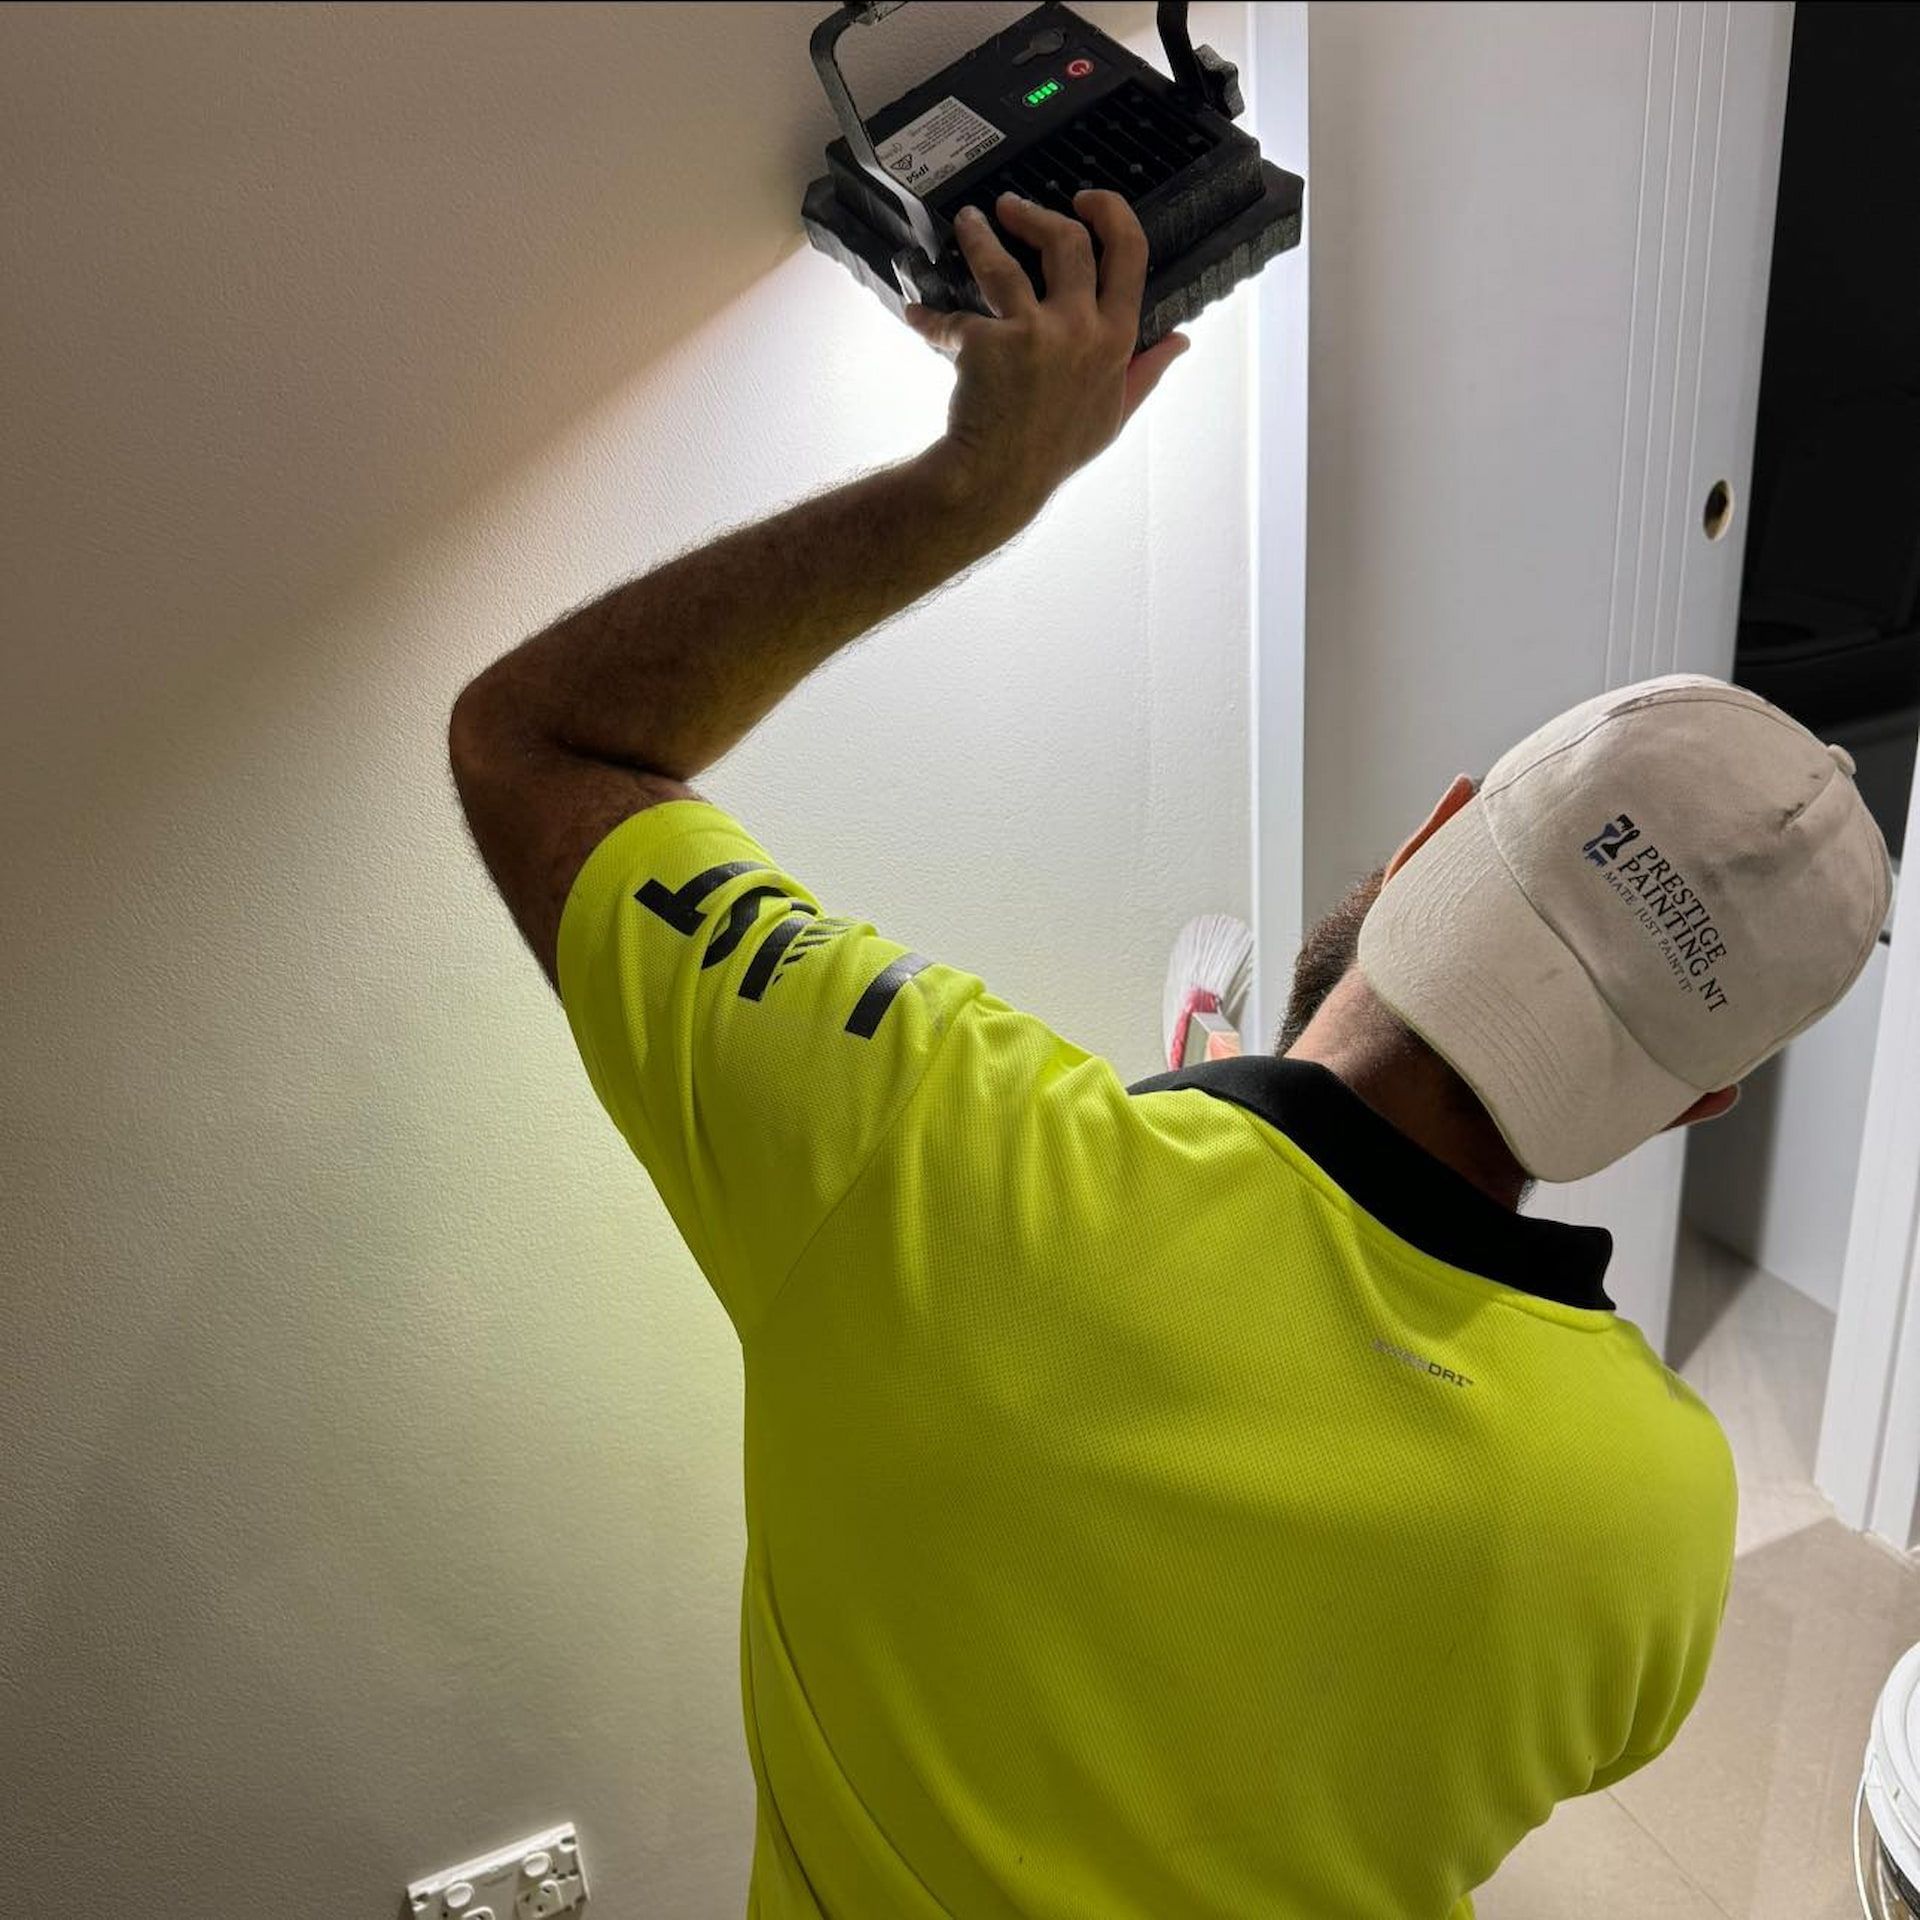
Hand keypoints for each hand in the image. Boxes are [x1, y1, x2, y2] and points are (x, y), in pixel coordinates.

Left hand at [904, 189, 1189, 525]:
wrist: (1000, 481)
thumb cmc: (1057, 451)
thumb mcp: (1116, 414)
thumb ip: (1147, 372)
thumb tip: (1181, 340)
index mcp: (1116, 339)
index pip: (1130, 255)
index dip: (1111, 214)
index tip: (1086, 199)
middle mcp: (1079, 328)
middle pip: (1067, 242)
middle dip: (1037, 216)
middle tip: (1011, 208)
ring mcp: (1033, 333)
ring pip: (1001, 262)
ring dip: (979, 236)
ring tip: (967, 224)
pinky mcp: (986, 342)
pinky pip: (951, 318)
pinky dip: (929, 317)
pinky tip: (916, 315)